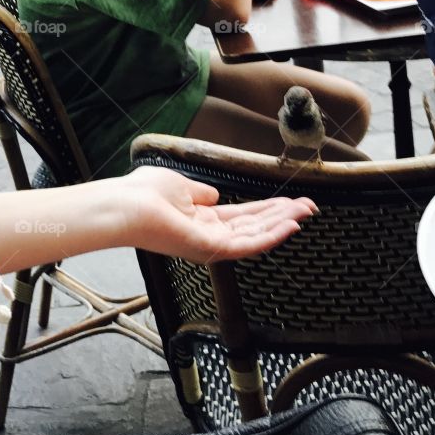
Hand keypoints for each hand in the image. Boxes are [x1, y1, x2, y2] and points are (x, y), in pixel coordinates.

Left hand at [119, 167, 316, 261]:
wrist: (125, 205)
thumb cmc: (142, 194)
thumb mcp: (179, 186)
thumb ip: (200, 192)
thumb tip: (214, 194)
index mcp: (202, 220)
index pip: (243, 216)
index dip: (268, 209)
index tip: (291, 201)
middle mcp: (209, 235)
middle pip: (255, 226)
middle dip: (283, 216)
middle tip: (309, 207)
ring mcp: (211, 244)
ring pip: (255, 236)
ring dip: (282, 224)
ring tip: (305, 212)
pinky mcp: (210, 249)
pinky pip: (247, 245)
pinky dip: (270, 236)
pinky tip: (289, 225)